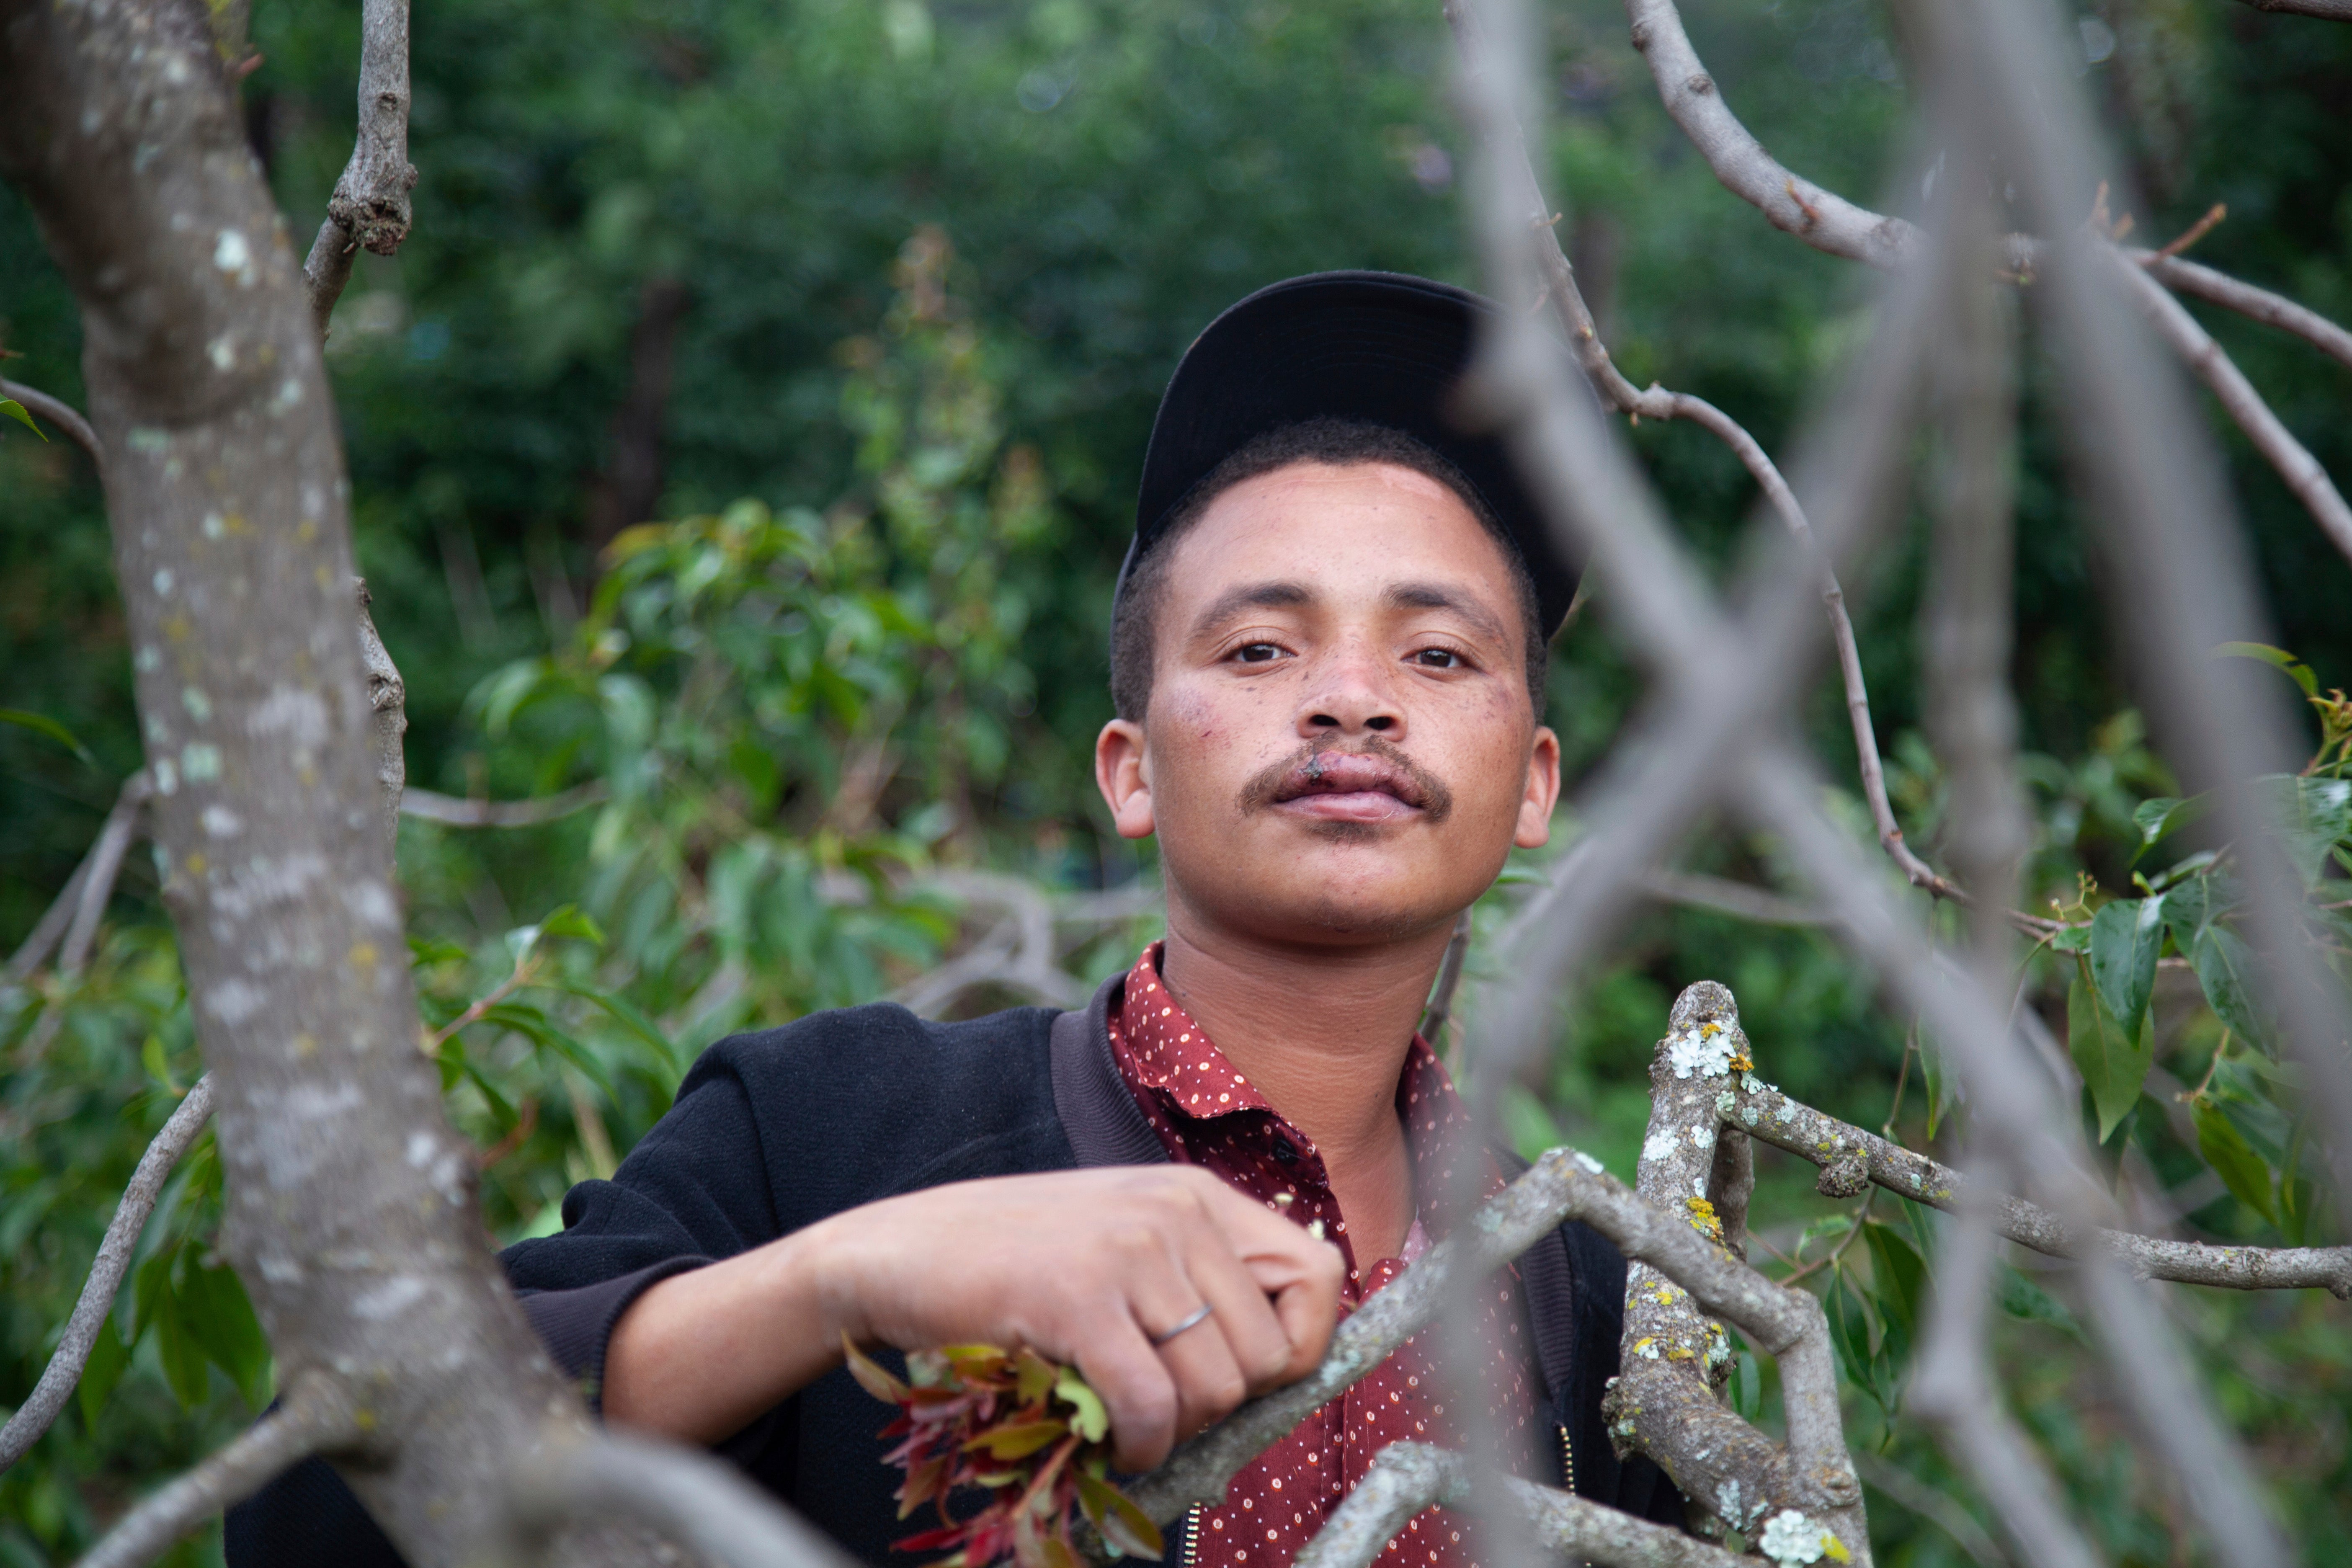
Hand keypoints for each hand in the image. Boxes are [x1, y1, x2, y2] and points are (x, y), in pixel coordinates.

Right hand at [603, 1165, 1343, 1471]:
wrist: (895, 1251)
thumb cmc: (1013, 1260)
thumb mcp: (1123, 1243)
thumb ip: (1197, 1281)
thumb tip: (1280, 1365)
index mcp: (1195, 1194)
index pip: (1318, 1275)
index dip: (1303, 1345)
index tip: (1254, 1380)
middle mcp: (1174, 1210)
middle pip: (1267, 1352)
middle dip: (1223, 1407)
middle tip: (1162, 1411)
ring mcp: (1126, 1250)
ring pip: (1217, 1387)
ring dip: (1175, 1431)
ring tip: (1123, 1418)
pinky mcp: (1076, 1298)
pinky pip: (1151, 1405)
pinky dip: (1137, 1445)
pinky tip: (1104, 1438)